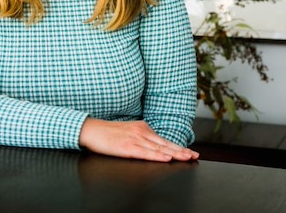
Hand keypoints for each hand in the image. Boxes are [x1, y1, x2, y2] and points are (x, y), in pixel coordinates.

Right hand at [78, 117, 199, 162]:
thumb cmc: (107, 133)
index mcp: (142, 127)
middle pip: (165, 144)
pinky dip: (158, 156)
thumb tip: (153, 146)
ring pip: (159, 149)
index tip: (191, 152)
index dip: (179, 147)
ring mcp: (135, 139)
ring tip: (187, 158)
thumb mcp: (128, 131)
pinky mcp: (127, 147)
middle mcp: (141, 132)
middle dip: (181, 151)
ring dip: (175, 154)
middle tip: (195, 156)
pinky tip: (167, 158)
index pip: (164, 140)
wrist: (90, 129)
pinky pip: (146, 153)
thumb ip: (140, 138)